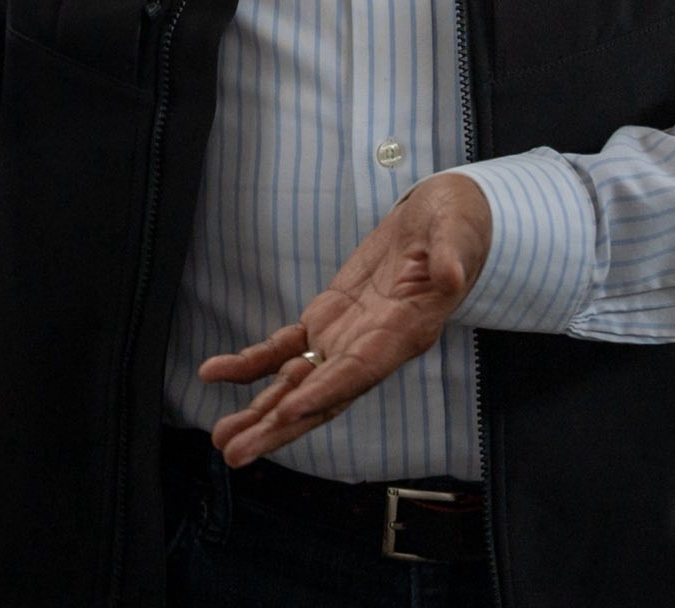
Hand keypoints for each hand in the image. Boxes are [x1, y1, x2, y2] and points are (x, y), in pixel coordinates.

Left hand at [199, 173, 493, 466]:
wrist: (442, 221)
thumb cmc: (454, 227)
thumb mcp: (457, 233)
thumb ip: (451, 256)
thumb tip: (451, 273)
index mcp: (404, 331)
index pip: (359, 370)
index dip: (325, 392)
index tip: (288, 413)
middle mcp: (372, 346)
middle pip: (320, 396)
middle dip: (277, 426)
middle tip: (234, 453)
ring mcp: (346, 336)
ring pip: (297, 382)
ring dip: (259, 410)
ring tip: (222, 438)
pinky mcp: (329, 317)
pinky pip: (285, 346)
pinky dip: (251, 362)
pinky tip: (216, 373)